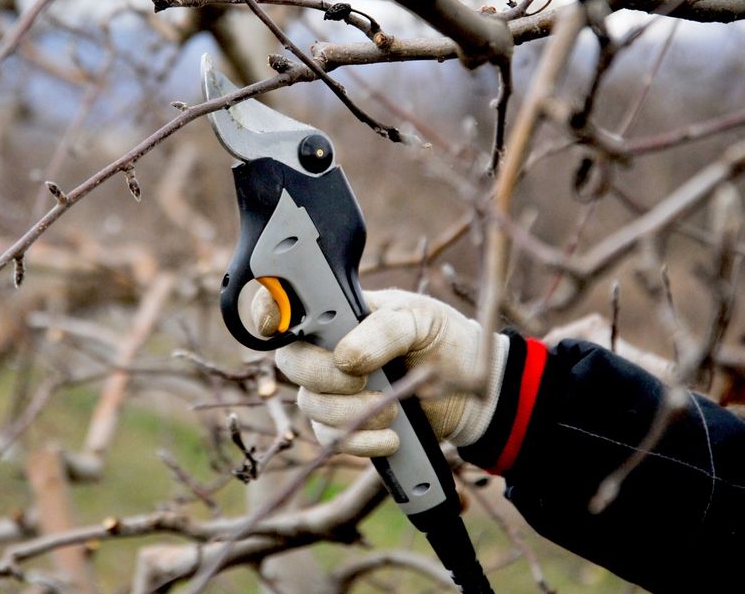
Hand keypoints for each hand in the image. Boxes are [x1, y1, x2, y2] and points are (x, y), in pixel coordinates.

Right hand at [252, 287, 506, 457]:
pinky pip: (330, 438)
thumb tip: (345, 358)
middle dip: (322, 374)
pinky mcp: (345, 425)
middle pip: (290, 361)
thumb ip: (383, 330)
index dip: (266, 311)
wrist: (477, 391)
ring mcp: (332, 388)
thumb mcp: (420, 319)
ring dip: (349, 412)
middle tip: (361, 378)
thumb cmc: (444, 339)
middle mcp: (326, 347)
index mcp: (337, 309)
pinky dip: (360, 441)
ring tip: (393, 408)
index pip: (283, 304)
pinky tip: (392, 436)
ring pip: (309, 404)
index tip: (274, 326)